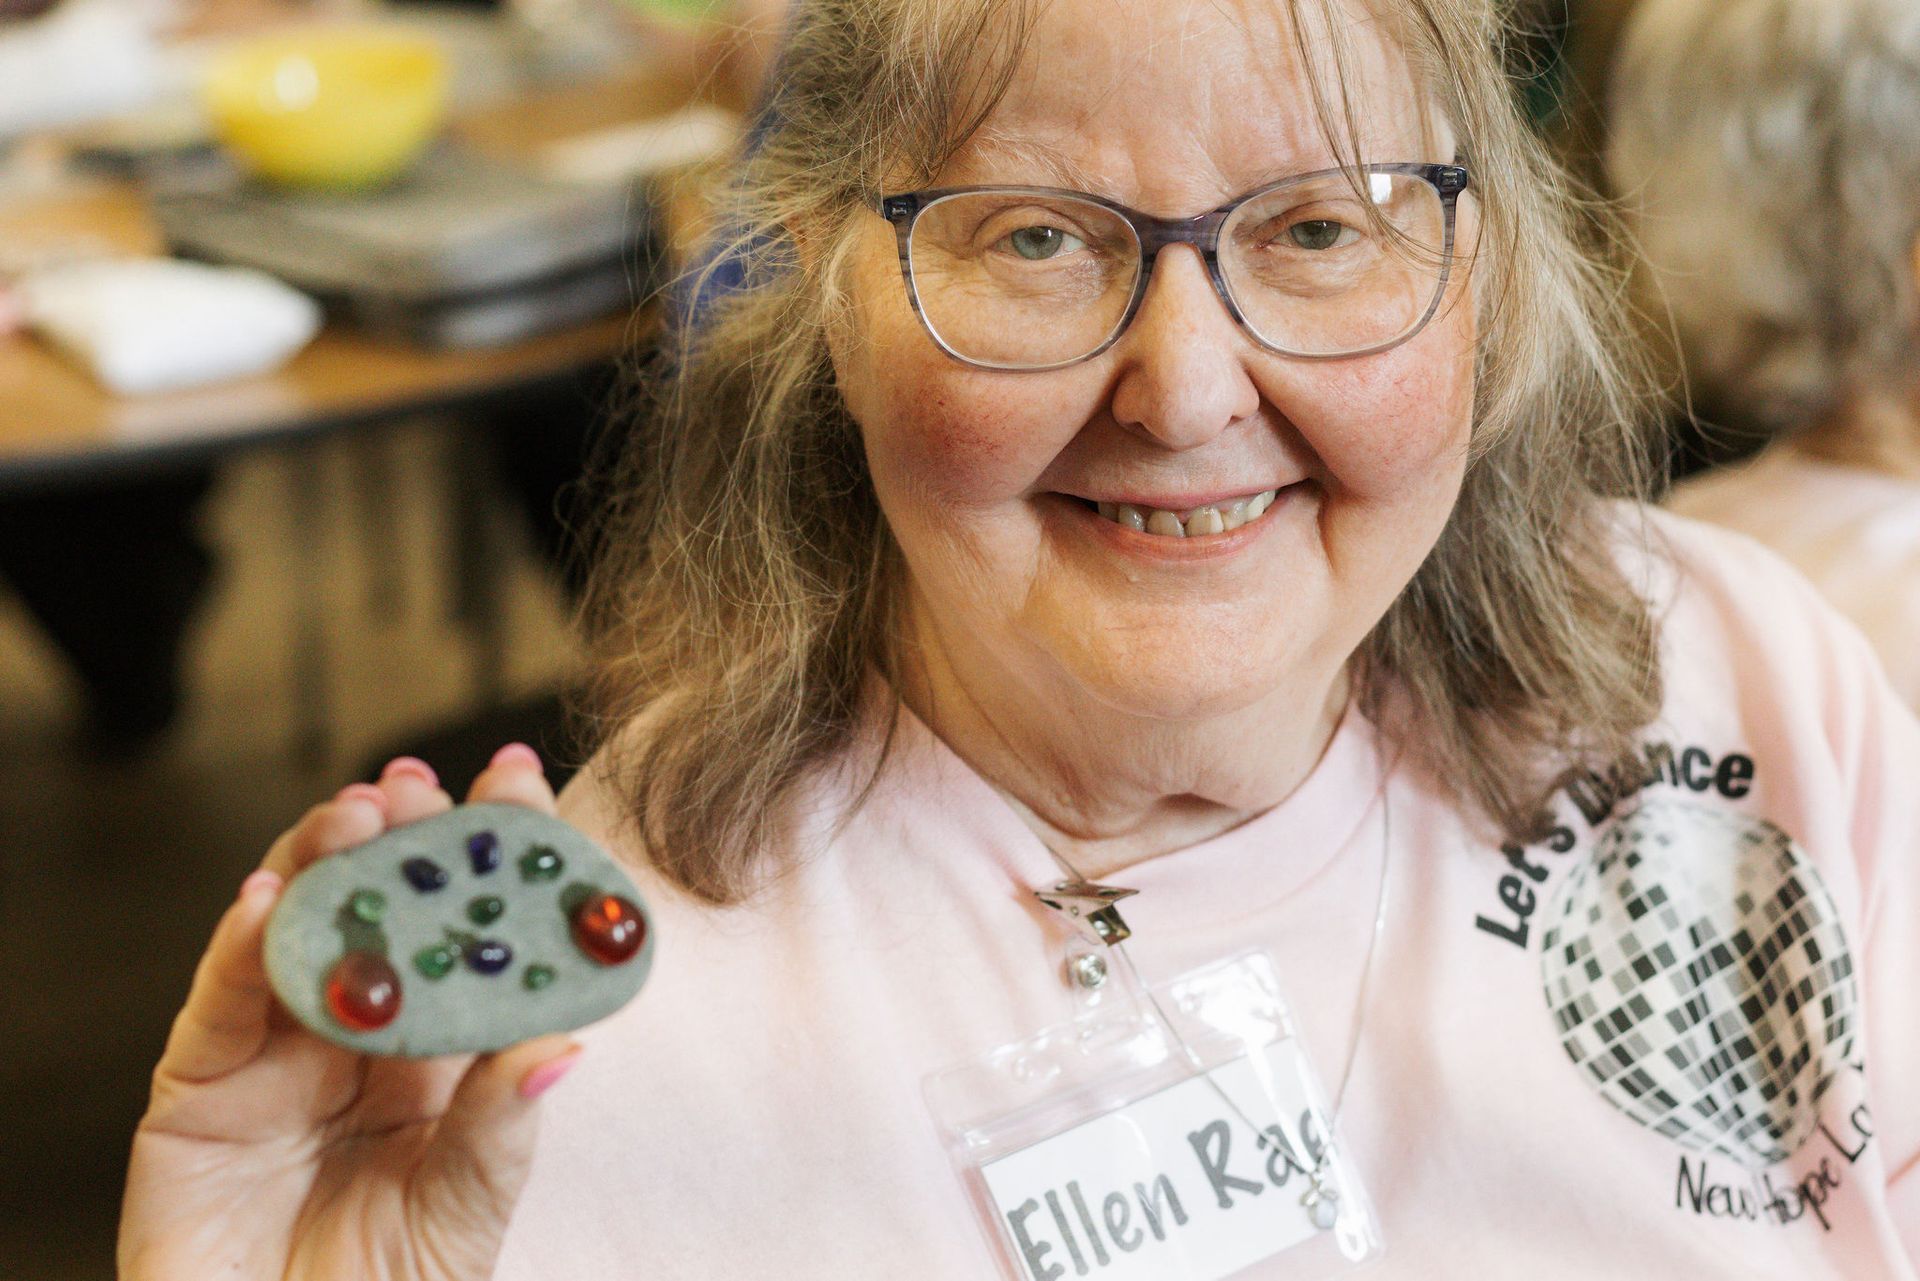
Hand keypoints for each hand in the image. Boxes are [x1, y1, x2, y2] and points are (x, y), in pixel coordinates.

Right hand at [118, 746, 582, 1280]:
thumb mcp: (463, 1211)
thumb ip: (498, 1126)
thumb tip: (563, 1046)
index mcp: (437, 1054)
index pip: (468, 934)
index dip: (489, 854)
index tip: (516, 777)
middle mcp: (356, 1039)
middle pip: (378, 914)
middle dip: (399, 838)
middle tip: (416, 783)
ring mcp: (272, 1058)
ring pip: (296, 935)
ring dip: (320, 865)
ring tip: (355, 816)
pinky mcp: (195, 1091)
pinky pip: (218, 1006)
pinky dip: (239, 948)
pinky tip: (265, 896)